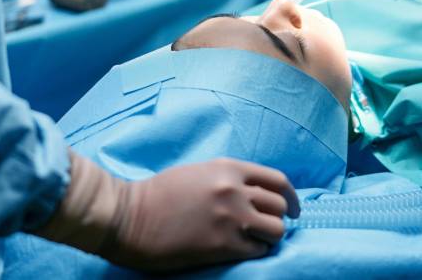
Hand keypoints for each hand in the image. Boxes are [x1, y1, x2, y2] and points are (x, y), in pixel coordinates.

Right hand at [36, 155, 299, 271]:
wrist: (128, 215)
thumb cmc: (159, 193)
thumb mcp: (200, 172)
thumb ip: (229, 177)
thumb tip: (253, 191)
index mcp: (229, 168)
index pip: (278, 180)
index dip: (291, 196)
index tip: (293, 208)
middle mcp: (235, 190)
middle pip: (281, 205)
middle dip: (280, 218)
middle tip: (270, 228)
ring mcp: (231, 218)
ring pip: (276, 229)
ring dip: (271, 237)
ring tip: (258, 241)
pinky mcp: (222, 246)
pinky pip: (258, 250)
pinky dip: (258, 252)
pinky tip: (246, 251)